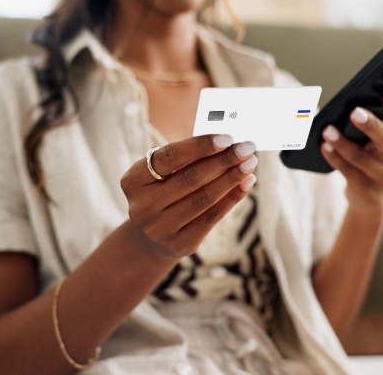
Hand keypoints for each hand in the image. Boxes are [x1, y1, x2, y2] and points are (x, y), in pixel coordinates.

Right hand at [119, 135, 256, 260]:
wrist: (151, 238)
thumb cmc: (162, 192)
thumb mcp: (162, 174)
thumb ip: (186, 159)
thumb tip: (226, 144)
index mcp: (133, 181)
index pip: (170, 157)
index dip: (200, 146)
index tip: (227, 138)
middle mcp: (142, 206)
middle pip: (190, 178)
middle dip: (223, 160)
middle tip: (246, 148)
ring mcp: (160, 229)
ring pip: (204, 199)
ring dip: (232, 178)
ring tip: (250, 164)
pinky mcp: (180, 244)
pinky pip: (213, 217)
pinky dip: (233, 198)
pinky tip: (246, 183)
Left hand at [319, 91, 382, 212]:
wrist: (370, 194)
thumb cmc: (370, 155)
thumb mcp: (375, 138)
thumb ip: (367, 122)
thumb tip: (341, 107)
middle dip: (370, 125)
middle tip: (355, 113)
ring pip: (361, 156)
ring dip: (342, 142)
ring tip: (327, 130)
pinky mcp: (366, 186)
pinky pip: (348, 170)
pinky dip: (334, 157)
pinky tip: (324, 146)